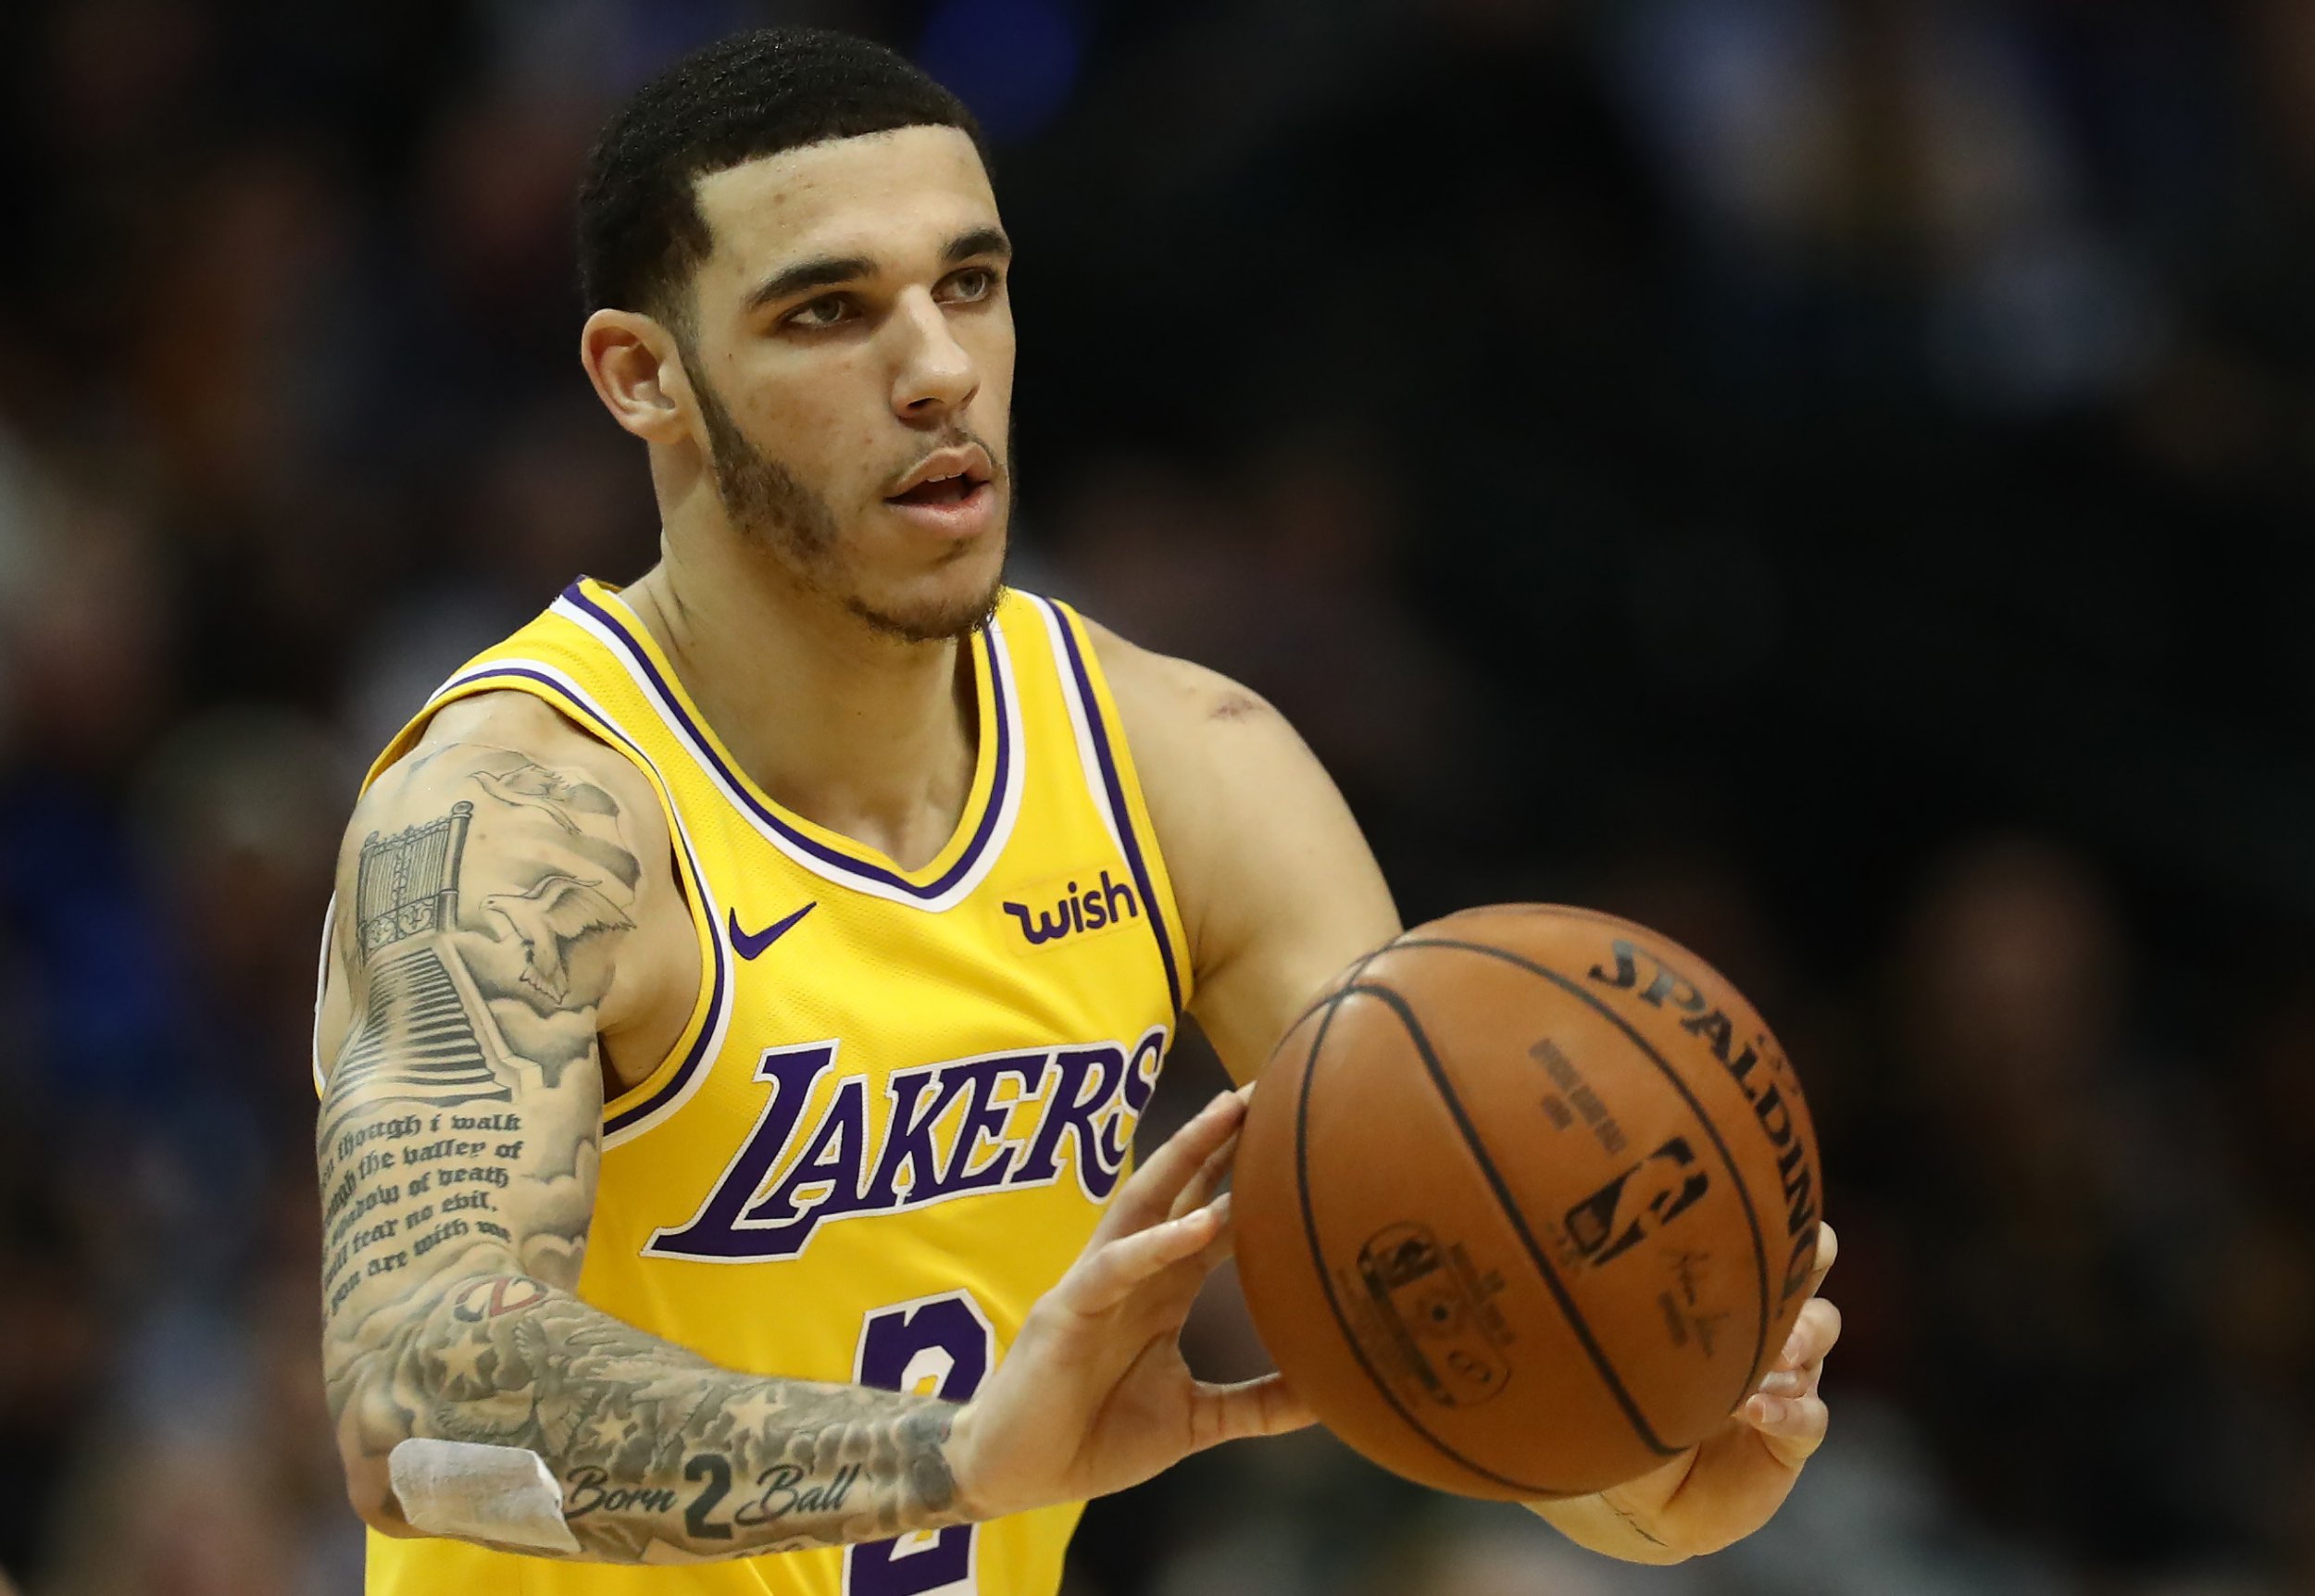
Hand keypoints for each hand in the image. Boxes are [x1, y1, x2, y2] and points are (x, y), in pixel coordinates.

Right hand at [946, 1088, 1314, 1519]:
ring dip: (1184, 1156)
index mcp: (1162, 1288)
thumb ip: (1257, 1404)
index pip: (1212, 1215)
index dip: (1249, 1175)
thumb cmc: (1096, 1437)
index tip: (1299, 1132)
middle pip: (1180, 1188)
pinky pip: (1116, 1268)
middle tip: (1268, 1088)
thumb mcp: (1195, 1421)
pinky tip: (1199, 1225)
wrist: (1016, 1473)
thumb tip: (1330, 1397)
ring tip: (1227, 1116)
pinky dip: (1157, 1245)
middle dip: (1219, 1138)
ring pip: (1143, 1204)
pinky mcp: (1068, 1310)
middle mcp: (1133, 1272)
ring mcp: (1097, 1284)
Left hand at [1588, 1223, 1842, 1557]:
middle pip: (1809, 1277)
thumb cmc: (1625, 1403)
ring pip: (1820, 1335)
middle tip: (1774, 1288)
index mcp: (1727, 1299)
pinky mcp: (1790, 1437)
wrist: (1636, 1493)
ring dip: (1797, 1340)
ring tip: (1761, 1359)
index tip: (1760, 1217)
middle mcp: (1766, 1331)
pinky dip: (1788, 1410)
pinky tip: (1754, 1411)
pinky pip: (1812, 1416)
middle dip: (1806, 1269)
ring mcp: (1785, 1382)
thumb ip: (1626, 1307)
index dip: (1774, 1223)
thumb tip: (1601, 1242)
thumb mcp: (1623, 1348)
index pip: (1762, 1243)